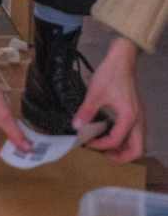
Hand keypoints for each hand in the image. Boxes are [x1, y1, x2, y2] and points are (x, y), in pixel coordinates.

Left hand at [74, 37, 143, 162]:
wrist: (122, 59)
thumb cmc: (110, 73)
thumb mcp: (95, 92)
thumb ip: (86, 111)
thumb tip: (76, 126)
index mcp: (129, 117)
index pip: (115, 140)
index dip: (100, 145)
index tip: (86, 142)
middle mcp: (139, 120)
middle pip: (137, 149)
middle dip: (121, 157)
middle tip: (104, 155)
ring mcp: (140, 116)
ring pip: (138, 142)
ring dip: (124, 149)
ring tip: (107, 147)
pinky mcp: (137, 112)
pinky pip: (136, 133)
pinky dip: (126, 139)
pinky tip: (111, 133)